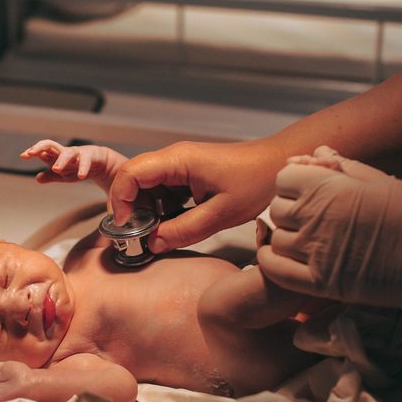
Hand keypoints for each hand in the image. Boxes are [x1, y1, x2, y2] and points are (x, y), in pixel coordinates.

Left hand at [20, 139, 126, 191]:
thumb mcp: (62, 175)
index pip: (42, 150)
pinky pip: (86, 161)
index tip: (23, 155)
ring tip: (56, 169)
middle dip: (40, 147)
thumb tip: (37, 178)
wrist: (99, 162)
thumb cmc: (77, 166)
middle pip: (50, 144)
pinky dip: (83, 168)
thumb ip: (50, 176)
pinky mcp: (91, 156)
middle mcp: (65, 152)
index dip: (33, 151)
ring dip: (61, 160)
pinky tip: (81, 176)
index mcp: (56, 155)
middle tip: (32, 154)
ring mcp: (78, 153)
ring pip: (67, 153)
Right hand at [108, 140, 281, 252]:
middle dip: (128, 206)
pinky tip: (172, 223)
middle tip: (136, 233)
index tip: (125, 225)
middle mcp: (174, 158)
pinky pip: (162, 190)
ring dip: (145, 209)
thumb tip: (153, 243)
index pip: (130, 173)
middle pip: (132, 178)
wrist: (280, 164)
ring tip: (156, 231)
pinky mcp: (187, 174)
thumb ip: (183, 230)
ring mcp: (180, 165)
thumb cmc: (258, 180)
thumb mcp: (220, 214)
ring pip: (145, 186)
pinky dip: (160, 208)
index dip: (120, 200)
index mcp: (178, 160)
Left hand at [257, 146, 401, 310]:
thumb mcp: (380, 180)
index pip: (284, 178)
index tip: (306, 189)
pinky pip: (274, 268)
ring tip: (303, 237)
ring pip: (275, 237)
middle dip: (289, 208)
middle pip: (277, 208)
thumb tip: (317, 152)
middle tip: (308, 215)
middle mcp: (316, 217)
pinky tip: (280, 256)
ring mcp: (314, 251)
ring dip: (284, 235)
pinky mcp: (318, 282)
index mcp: (329, 187)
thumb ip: (343, 166)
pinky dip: (270, 261)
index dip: (293, 182)